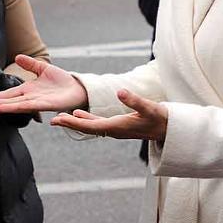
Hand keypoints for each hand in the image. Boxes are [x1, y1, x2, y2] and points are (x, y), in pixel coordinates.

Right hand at [0, 55, 87, 114]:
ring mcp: (39, 101)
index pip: (10, 93)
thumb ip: (30, 64)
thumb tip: (17, 57)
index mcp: (29, 89)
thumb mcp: (43, 68)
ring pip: (19, 104)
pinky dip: (22, 107)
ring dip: (7, 106)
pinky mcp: (47, 104)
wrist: (77, 87)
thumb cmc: (61, 80)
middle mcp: (31, 97)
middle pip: (12, 100)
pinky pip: (33, 106)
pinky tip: (13, 108)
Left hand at [50, 89, 167, 142]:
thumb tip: (120, 91)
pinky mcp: (119, 126)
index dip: (74, 123)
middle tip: (52, 121)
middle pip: (87, 129)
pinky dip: (86, 120)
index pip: (91, 127)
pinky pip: (98, 124)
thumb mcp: (149, 107)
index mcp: (117, 127)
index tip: (59, 120)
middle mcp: (114, 131)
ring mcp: (116, 130)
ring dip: (76, 123)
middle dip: (70, 125)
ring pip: (91, 127)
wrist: (170, 129)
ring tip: (60, 119)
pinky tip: (80, 115)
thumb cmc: (160, 118)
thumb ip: (134, 100)